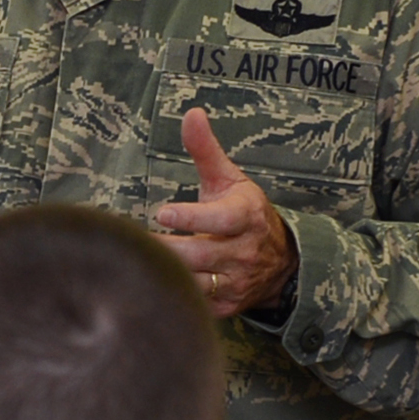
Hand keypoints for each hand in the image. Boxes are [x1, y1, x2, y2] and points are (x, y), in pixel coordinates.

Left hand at [154, 110, 296, 317]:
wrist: (282, 263)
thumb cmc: (245, 213)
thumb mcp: (229, 180)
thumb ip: (206, 150)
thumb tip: (191, 113)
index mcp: (245, 217)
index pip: (221, 219)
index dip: (192, 218)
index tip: (162, 214)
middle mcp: (243, 252)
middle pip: (199, 254)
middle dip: (167, 248)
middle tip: (136, 241)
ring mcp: (236, 282)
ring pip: (195, 283)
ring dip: (166, 273)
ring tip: (138, 261)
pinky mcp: (226, 306)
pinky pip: (195, 304)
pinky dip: (173, 295)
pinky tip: (150, 285)